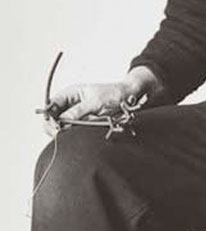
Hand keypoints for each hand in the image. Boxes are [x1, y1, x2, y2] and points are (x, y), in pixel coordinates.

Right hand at [41, 66, 162, 135]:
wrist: (130, 97)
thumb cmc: (114, 94)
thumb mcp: (95, 103)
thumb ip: (77, 112)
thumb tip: (61, 123)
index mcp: (70, 94)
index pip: (50, 107)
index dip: (49, 118)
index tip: (56, 129)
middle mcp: (71, 104)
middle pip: (53, 119)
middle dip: (56, 128)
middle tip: (63, 136)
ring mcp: (77, 114)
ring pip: (63, 127)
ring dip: (66, 132)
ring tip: (75, 135)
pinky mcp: (85, 122)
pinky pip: (74, 131)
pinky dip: (75, 135)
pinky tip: (80, 136)